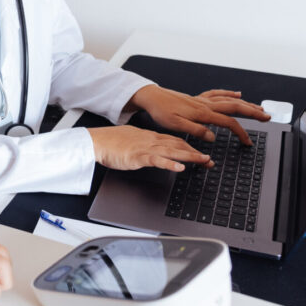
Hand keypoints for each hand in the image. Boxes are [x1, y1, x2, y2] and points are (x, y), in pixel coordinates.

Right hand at [89, 125, 211, 171]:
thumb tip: (152, 149)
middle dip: (195, 153)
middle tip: (209, 160)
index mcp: (150, 136)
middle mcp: (151, 140)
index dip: (190, 147)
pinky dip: (170, 164)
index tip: (200, 153)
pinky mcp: (138, 156)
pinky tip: (180, 168)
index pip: (175, 140)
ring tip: (204, 161)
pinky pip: (157, 160)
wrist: (97, 141)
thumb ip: (144, 143)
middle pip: (178, 145)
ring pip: (173, 151)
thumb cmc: (110, 142)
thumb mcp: (132, 139)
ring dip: (190, 156)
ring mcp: (146, 148)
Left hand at [128, 85, 270, 144]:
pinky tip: (237, 93)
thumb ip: (195, 130)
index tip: (248, 142)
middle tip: (267, 116)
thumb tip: (212, 137)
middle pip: (235, 107)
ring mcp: (202, 100)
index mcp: (202, 113)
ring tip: (259, 108)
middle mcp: (205, 104)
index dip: (241, 133)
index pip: (229, 123)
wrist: (151, 97)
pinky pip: (217, 94)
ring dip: (246, 103)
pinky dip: (229, 93)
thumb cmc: (161, 111)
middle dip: (253, 112)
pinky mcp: (197, 98)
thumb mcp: (175, 125)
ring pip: (229, 100)